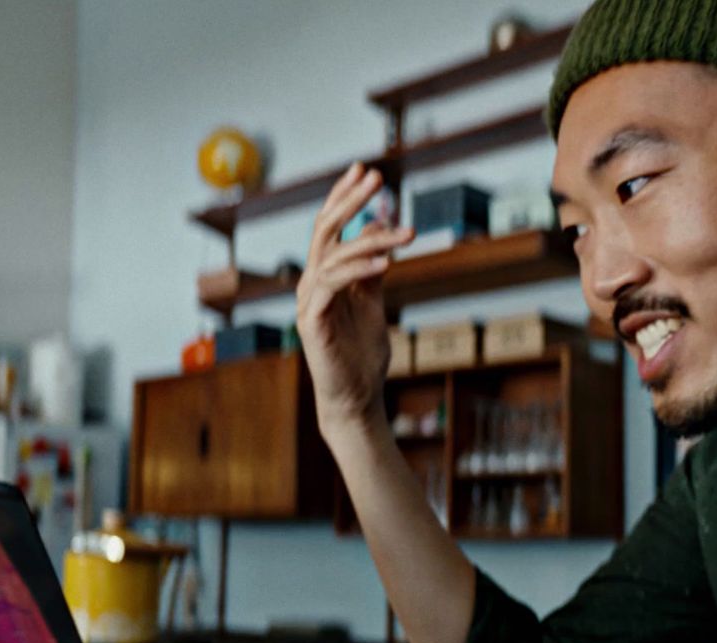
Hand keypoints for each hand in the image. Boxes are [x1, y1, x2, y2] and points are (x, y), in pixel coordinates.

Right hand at [295, 164, 414, 439]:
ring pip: (334, 255)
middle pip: (324, 230)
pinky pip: (334, 285)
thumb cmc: (362, 355)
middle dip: (350, 201)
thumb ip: (373, 266)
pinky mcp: (312, 321)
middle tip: (376, 179)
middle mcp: (311, 283)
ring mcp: (309, 301)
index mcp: (324, 276)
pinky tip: (387, 263)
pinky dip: (360, 270)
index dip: (344, 196)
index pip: (330, 226)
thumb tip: (378, 227)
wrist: (357, 397)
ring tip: (407, 234)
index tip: (365, 170)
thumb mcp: (373, 302)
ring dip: (373, 240)